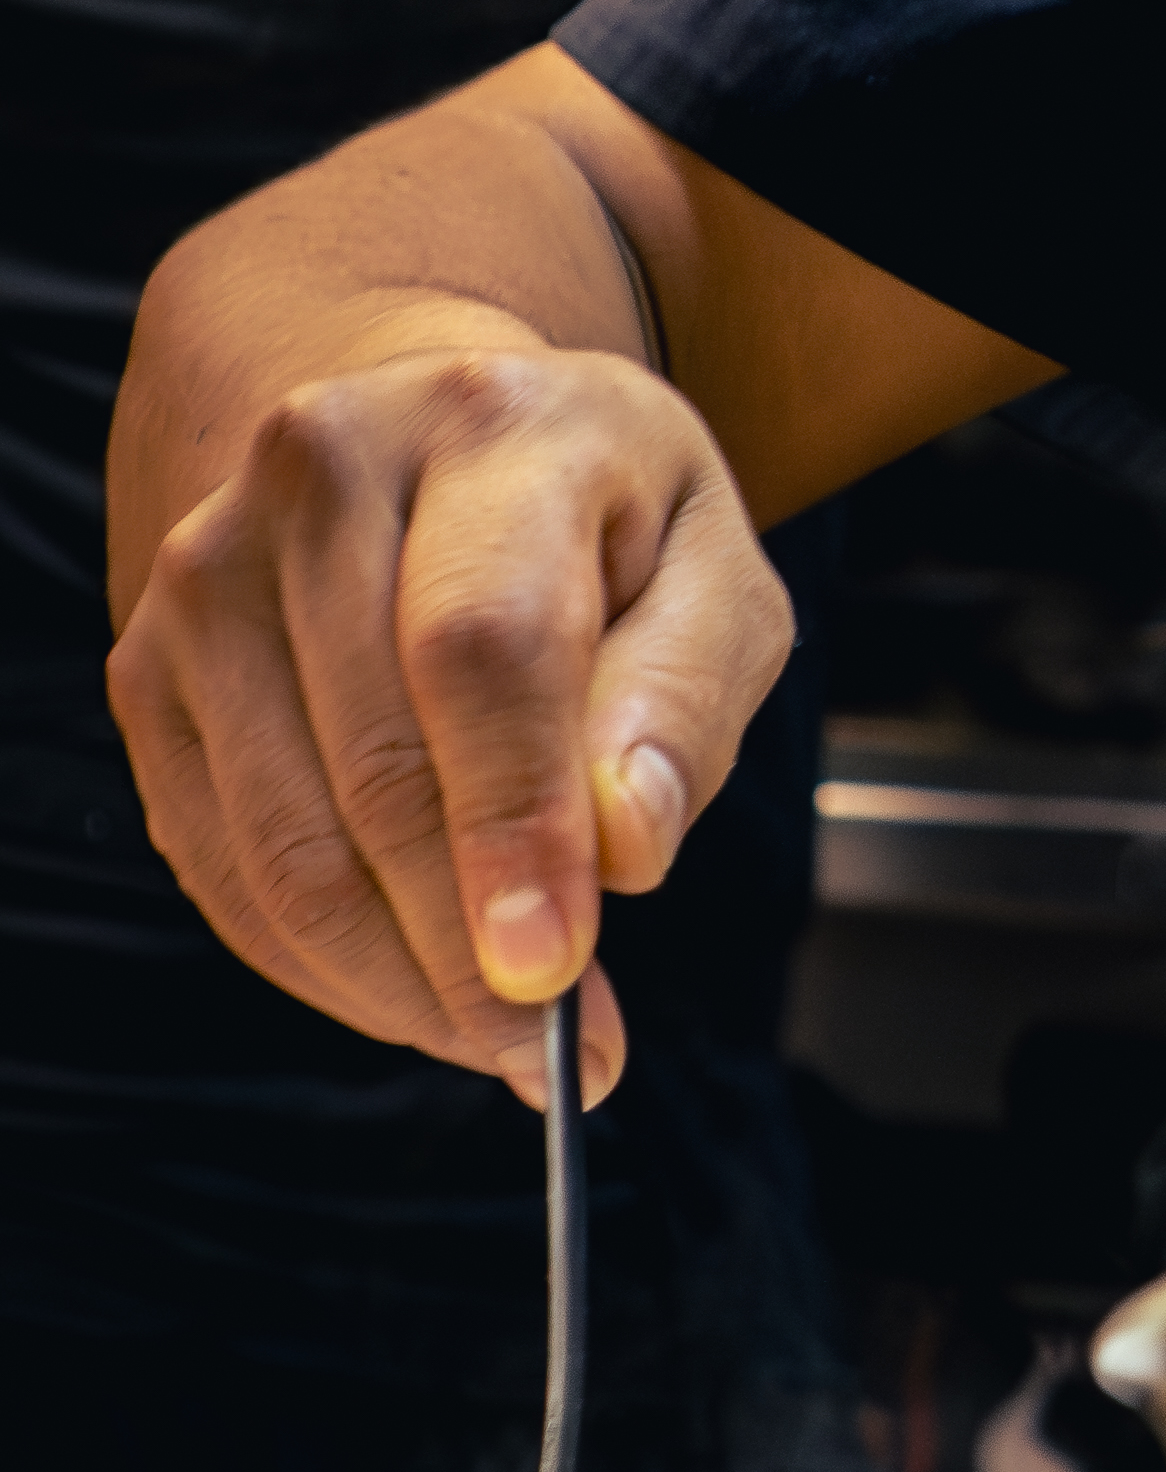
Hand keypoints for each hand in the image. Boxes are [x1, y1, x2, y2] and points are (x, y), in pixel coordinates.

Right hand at [107, 339, 793, 1093]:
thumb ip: (685, 699)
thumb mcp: (712, 572)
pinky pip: (221, 862)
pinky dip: (318, 961)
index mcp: (489, 423)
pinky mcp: (148, 664)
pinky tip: (408, 989)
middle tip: (560, 1049)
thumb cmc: (601, 524)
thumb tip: (624, 847)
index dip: (516, 823)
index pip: (483, 647)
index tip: (558, 972)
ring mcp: (209, 568)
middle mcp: (321, 471)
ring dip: (395, 979)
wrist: (435, 437)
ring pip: (284, 838)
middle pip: (377, 762)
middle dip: (466, 944)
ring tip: (497, 1036)